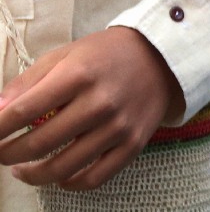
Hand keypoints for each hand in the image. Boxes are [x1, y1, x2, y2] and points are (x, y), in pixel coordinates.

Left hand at [0, 27, 183, 189]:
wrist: (164, 57)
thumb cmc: (106, 54)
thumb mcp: (65, 55)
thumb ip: (27, 82)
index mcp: (79, 75)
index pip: (22, 112)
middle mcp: (100, 103)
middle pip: (38, 144)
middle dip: (7, 153)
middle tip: (0, 152)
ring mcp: (118, 127)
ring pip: (62, 168)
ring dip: (31, 174)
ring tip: (19, 168)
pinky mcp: (133, 144)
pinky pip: (94, 178)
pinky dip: (68, 183)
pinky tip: (57, 175)